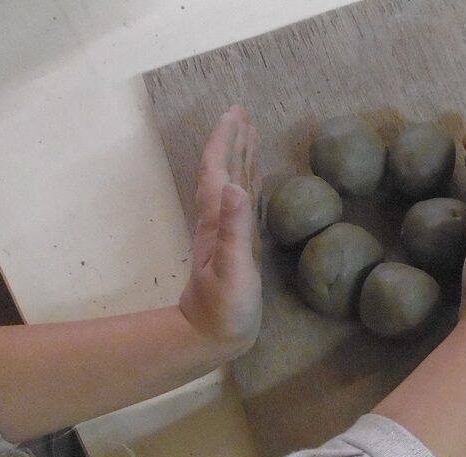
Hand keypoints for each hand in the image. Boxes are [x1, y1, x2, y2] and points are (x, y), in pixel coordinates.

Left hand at [180, 106, 261, 351]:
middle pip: (224, 170)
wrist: (210, 335)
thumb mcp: (232, 268)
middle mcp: (219, 219)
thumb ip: (234, 230)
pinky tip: (254, 181)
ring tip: (250, 134)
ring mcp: (227, 232)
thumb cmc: (223, 307)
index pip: (218, 171)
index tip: (235, 113)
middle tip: (243, 112)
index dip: (225, 141)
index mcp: (217, 219)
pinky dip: (249, 185)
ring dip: (240, 158)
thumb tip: (237, 186)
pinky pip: (243, 205)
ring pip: (233, 185)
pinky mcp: (238, 246)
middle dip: (233, 140)